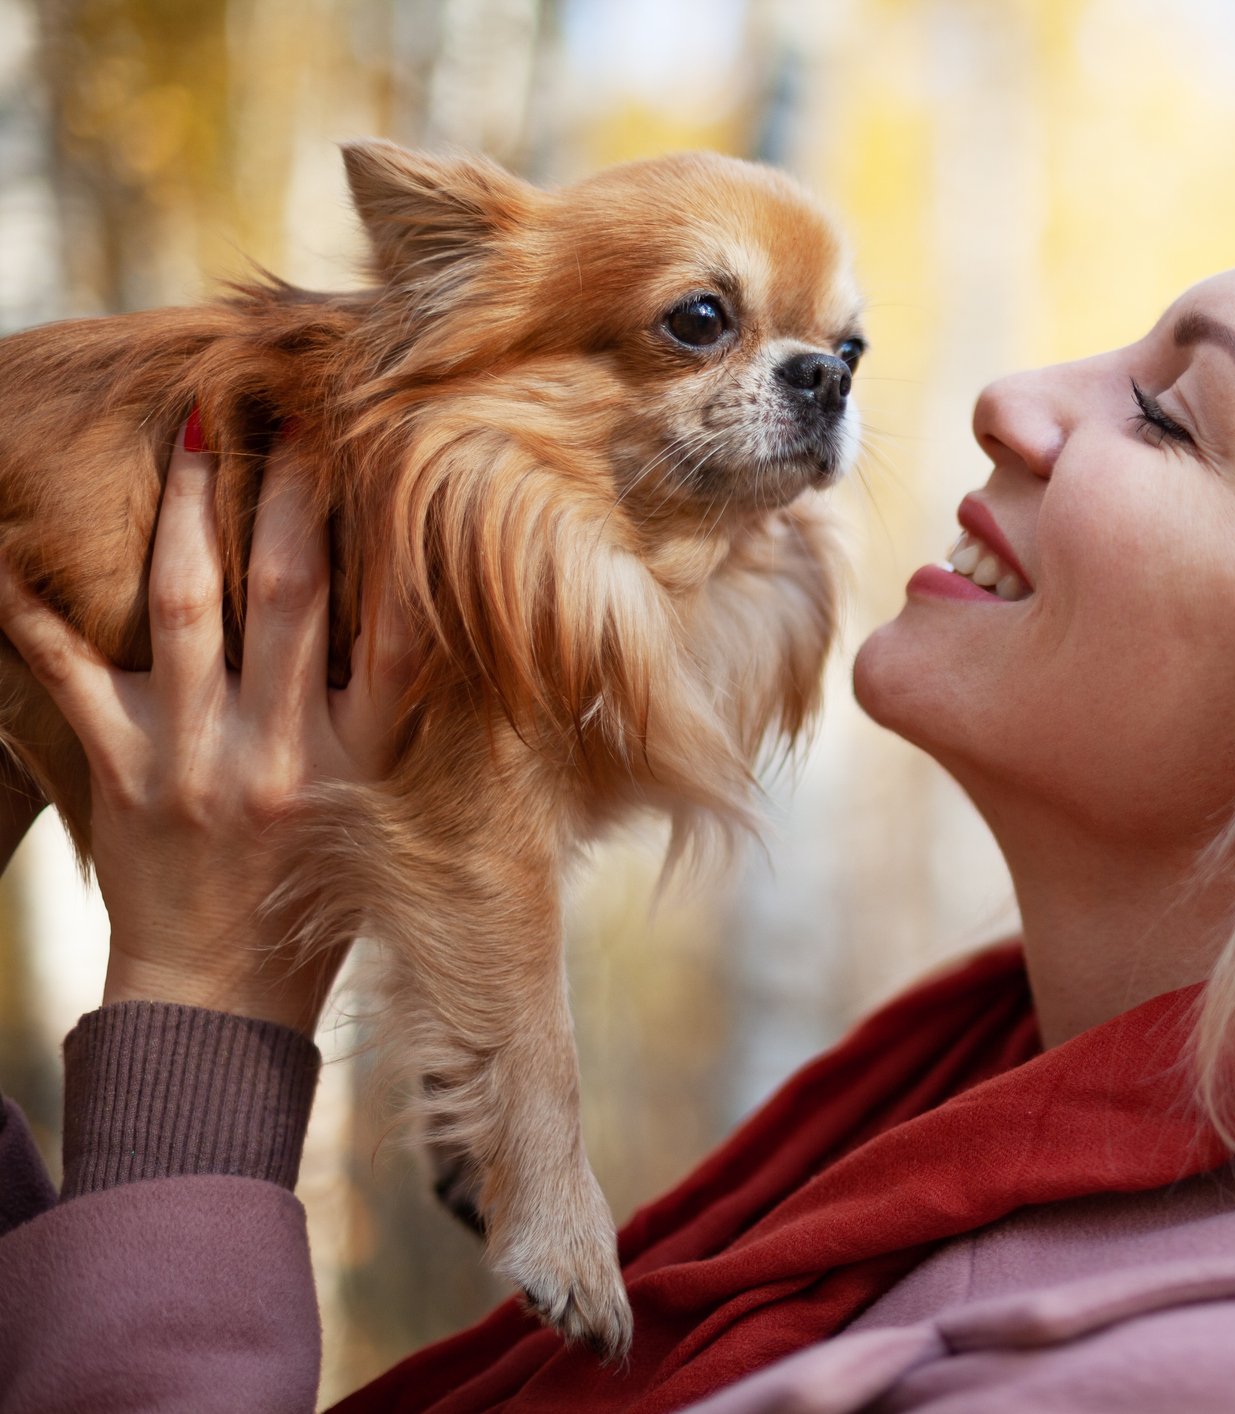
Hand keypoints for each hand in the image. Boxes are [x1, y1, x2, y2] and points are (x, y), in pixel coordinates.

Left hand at [0, 420, 412, 1034]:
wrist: (221, 1002)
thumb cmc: (317, 901)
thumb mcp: (382, 813)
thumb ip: (391, 723)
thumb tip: (418, 623)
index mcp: (360, 762)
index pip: (390, 635)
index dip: (390, 542)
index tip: (388, 466)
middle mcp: (283, 752)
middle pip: (287, 596)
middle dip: (286, 495)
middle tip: (286, 415)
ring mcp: (195, 760)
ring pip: (187, 610)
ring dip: (188, 515)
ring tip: (191, 439)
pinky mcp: (120, 774)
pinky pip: (70, 672)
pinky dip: (37, 608)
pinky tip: (15, 548)